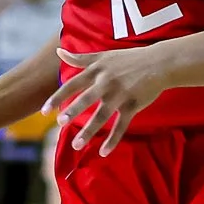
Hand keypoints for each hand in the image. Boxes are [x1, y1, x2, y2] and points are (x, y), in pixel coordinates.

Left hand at [46, 47, 169, 155]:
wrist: (159, 62)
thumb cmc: (128, 59)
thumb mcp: (103, 56)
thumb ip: (80, 58)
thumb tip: (58, 51)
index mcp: (97, 71)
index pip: (73, 85)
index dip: (58, 97)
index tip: (44, 111)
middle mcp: (106, 82)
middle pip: (87, 98)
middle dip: (73, 110)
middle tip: (60, 122)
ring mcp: (120, 94)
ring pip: (103, 114)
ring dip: (89, 130)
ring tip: (76, 144)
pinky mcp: (133, 105)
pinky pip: (121, 125)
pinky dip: (113, 139)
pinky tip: (103, 152)